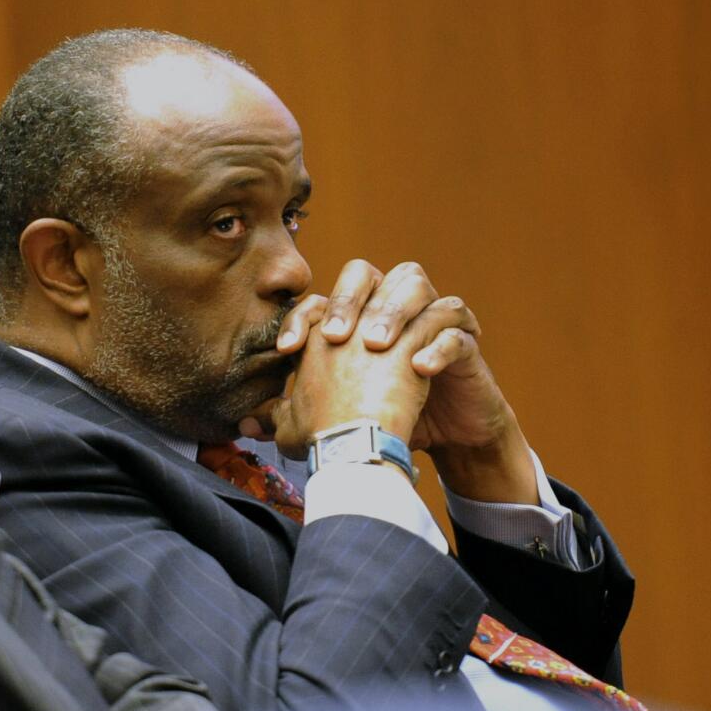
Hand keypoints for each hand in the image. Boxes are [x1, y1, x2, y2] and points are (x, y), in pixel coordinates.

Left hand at [273, 257, 535, 502]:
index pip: (322, 299)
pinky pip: (456, 326)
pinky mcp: (464, 342)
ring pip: (416, 284)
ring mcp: (428, 321)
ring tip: (379, 346)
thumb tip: (245, 426)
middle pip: (368, 273)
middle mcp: (390, 311)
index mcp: (355, 321)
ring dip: (394, 311)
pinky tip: (421, 368)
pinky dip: (439, 343)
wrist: (445, 436)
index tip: (285, 351)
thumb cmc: (388, 419)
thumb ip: (291, 419)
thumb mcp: (335, 420)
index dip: (301, 317)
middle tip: (337, 337)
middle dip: (349, 300)